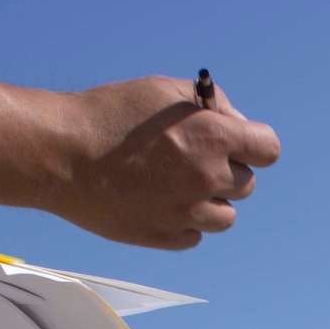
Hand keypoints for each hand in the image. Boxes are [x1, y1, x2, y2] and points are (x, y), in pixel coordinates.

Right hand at [51, 76, 281, 248]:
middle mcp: (208, 179)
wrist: (60, 154)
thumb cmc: (110, 114)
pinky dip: (184, 222)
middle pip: (246, 183)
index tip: (238, 143)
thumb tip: (236, 121)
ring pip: (225, 216)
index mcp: (214, 139)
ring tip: (174, 182)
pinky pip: (195, 235)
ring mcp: (188, 213)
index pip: (268, 149)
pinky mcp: (166, 238)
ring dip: (210, 200)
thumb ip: (211, 104)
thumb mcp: (163, 90)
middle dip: (226, 169)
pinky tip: (157, 201)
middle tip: (189, 157)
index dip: (254, 144)